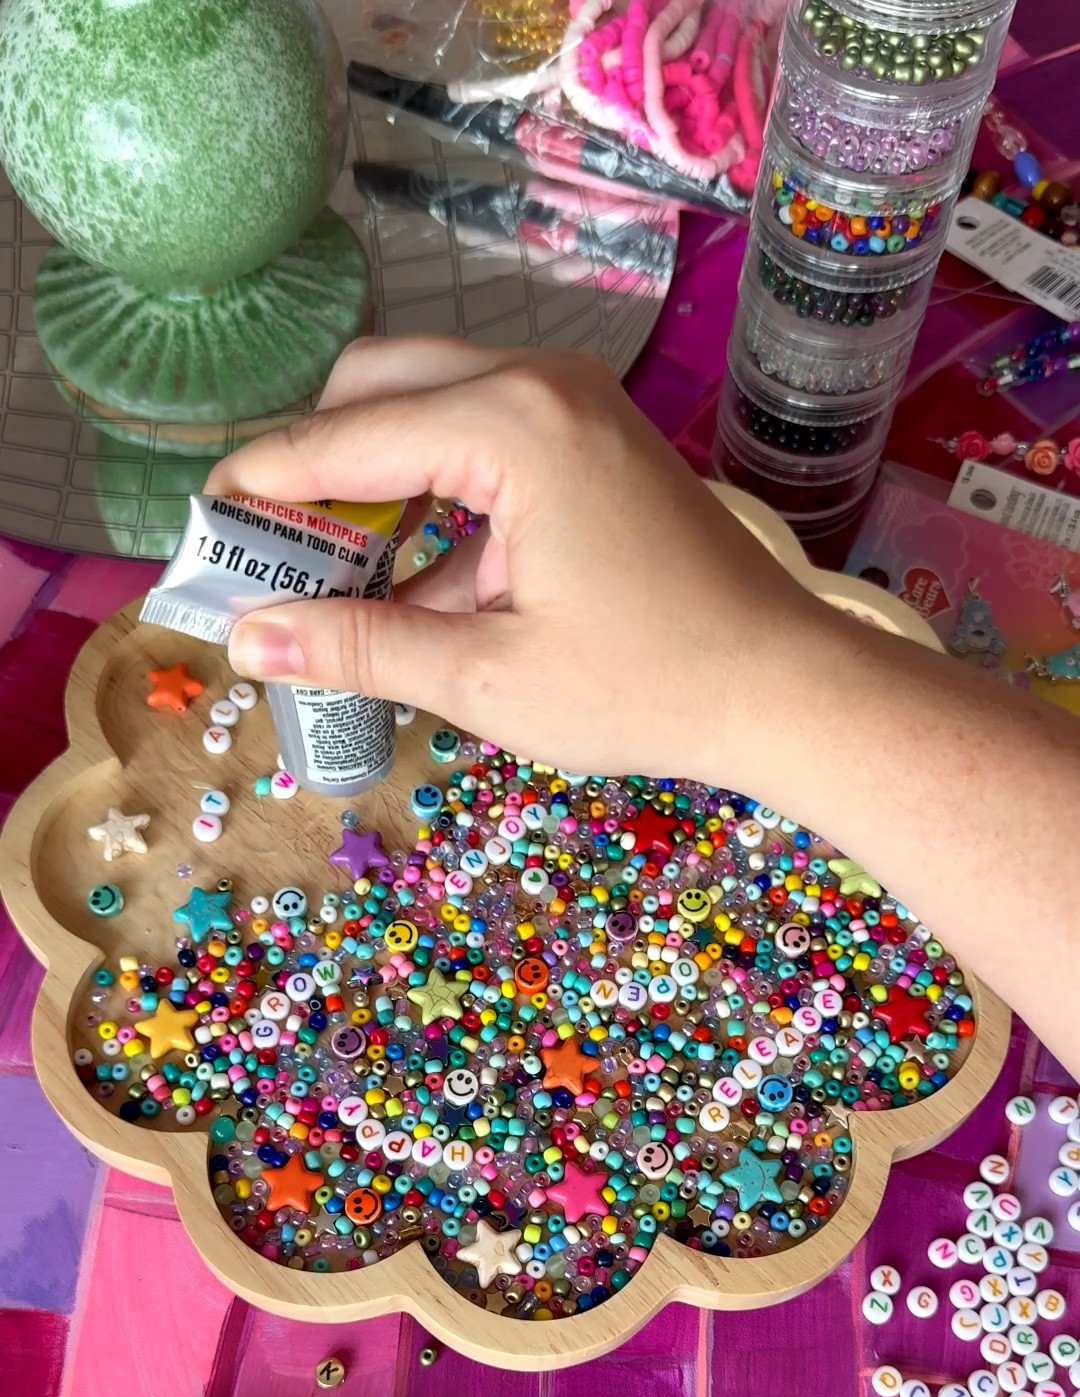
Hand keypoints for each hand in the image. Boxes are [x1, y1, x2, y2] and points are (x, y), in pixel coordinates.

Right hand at [209, 336, 836, 786]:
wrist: (785, 685)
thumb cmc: (649, 686)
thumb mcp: (489, 678)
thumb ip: (360, 647)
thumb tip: (246, 640)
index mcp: (511, 424)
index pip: (342, 439)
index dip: (261, 487)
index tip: (203, 535)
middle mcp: (538, 384)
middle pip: (376, 388)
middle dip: (311, 466)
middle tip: (269, 553)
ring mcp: (571, 404)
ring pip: (426, 410)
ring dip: (371, 484)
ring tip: (329, 577)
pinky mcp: (589, 439)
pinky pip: (479, 447)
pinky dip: (433, 503)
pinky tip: (411, 592)